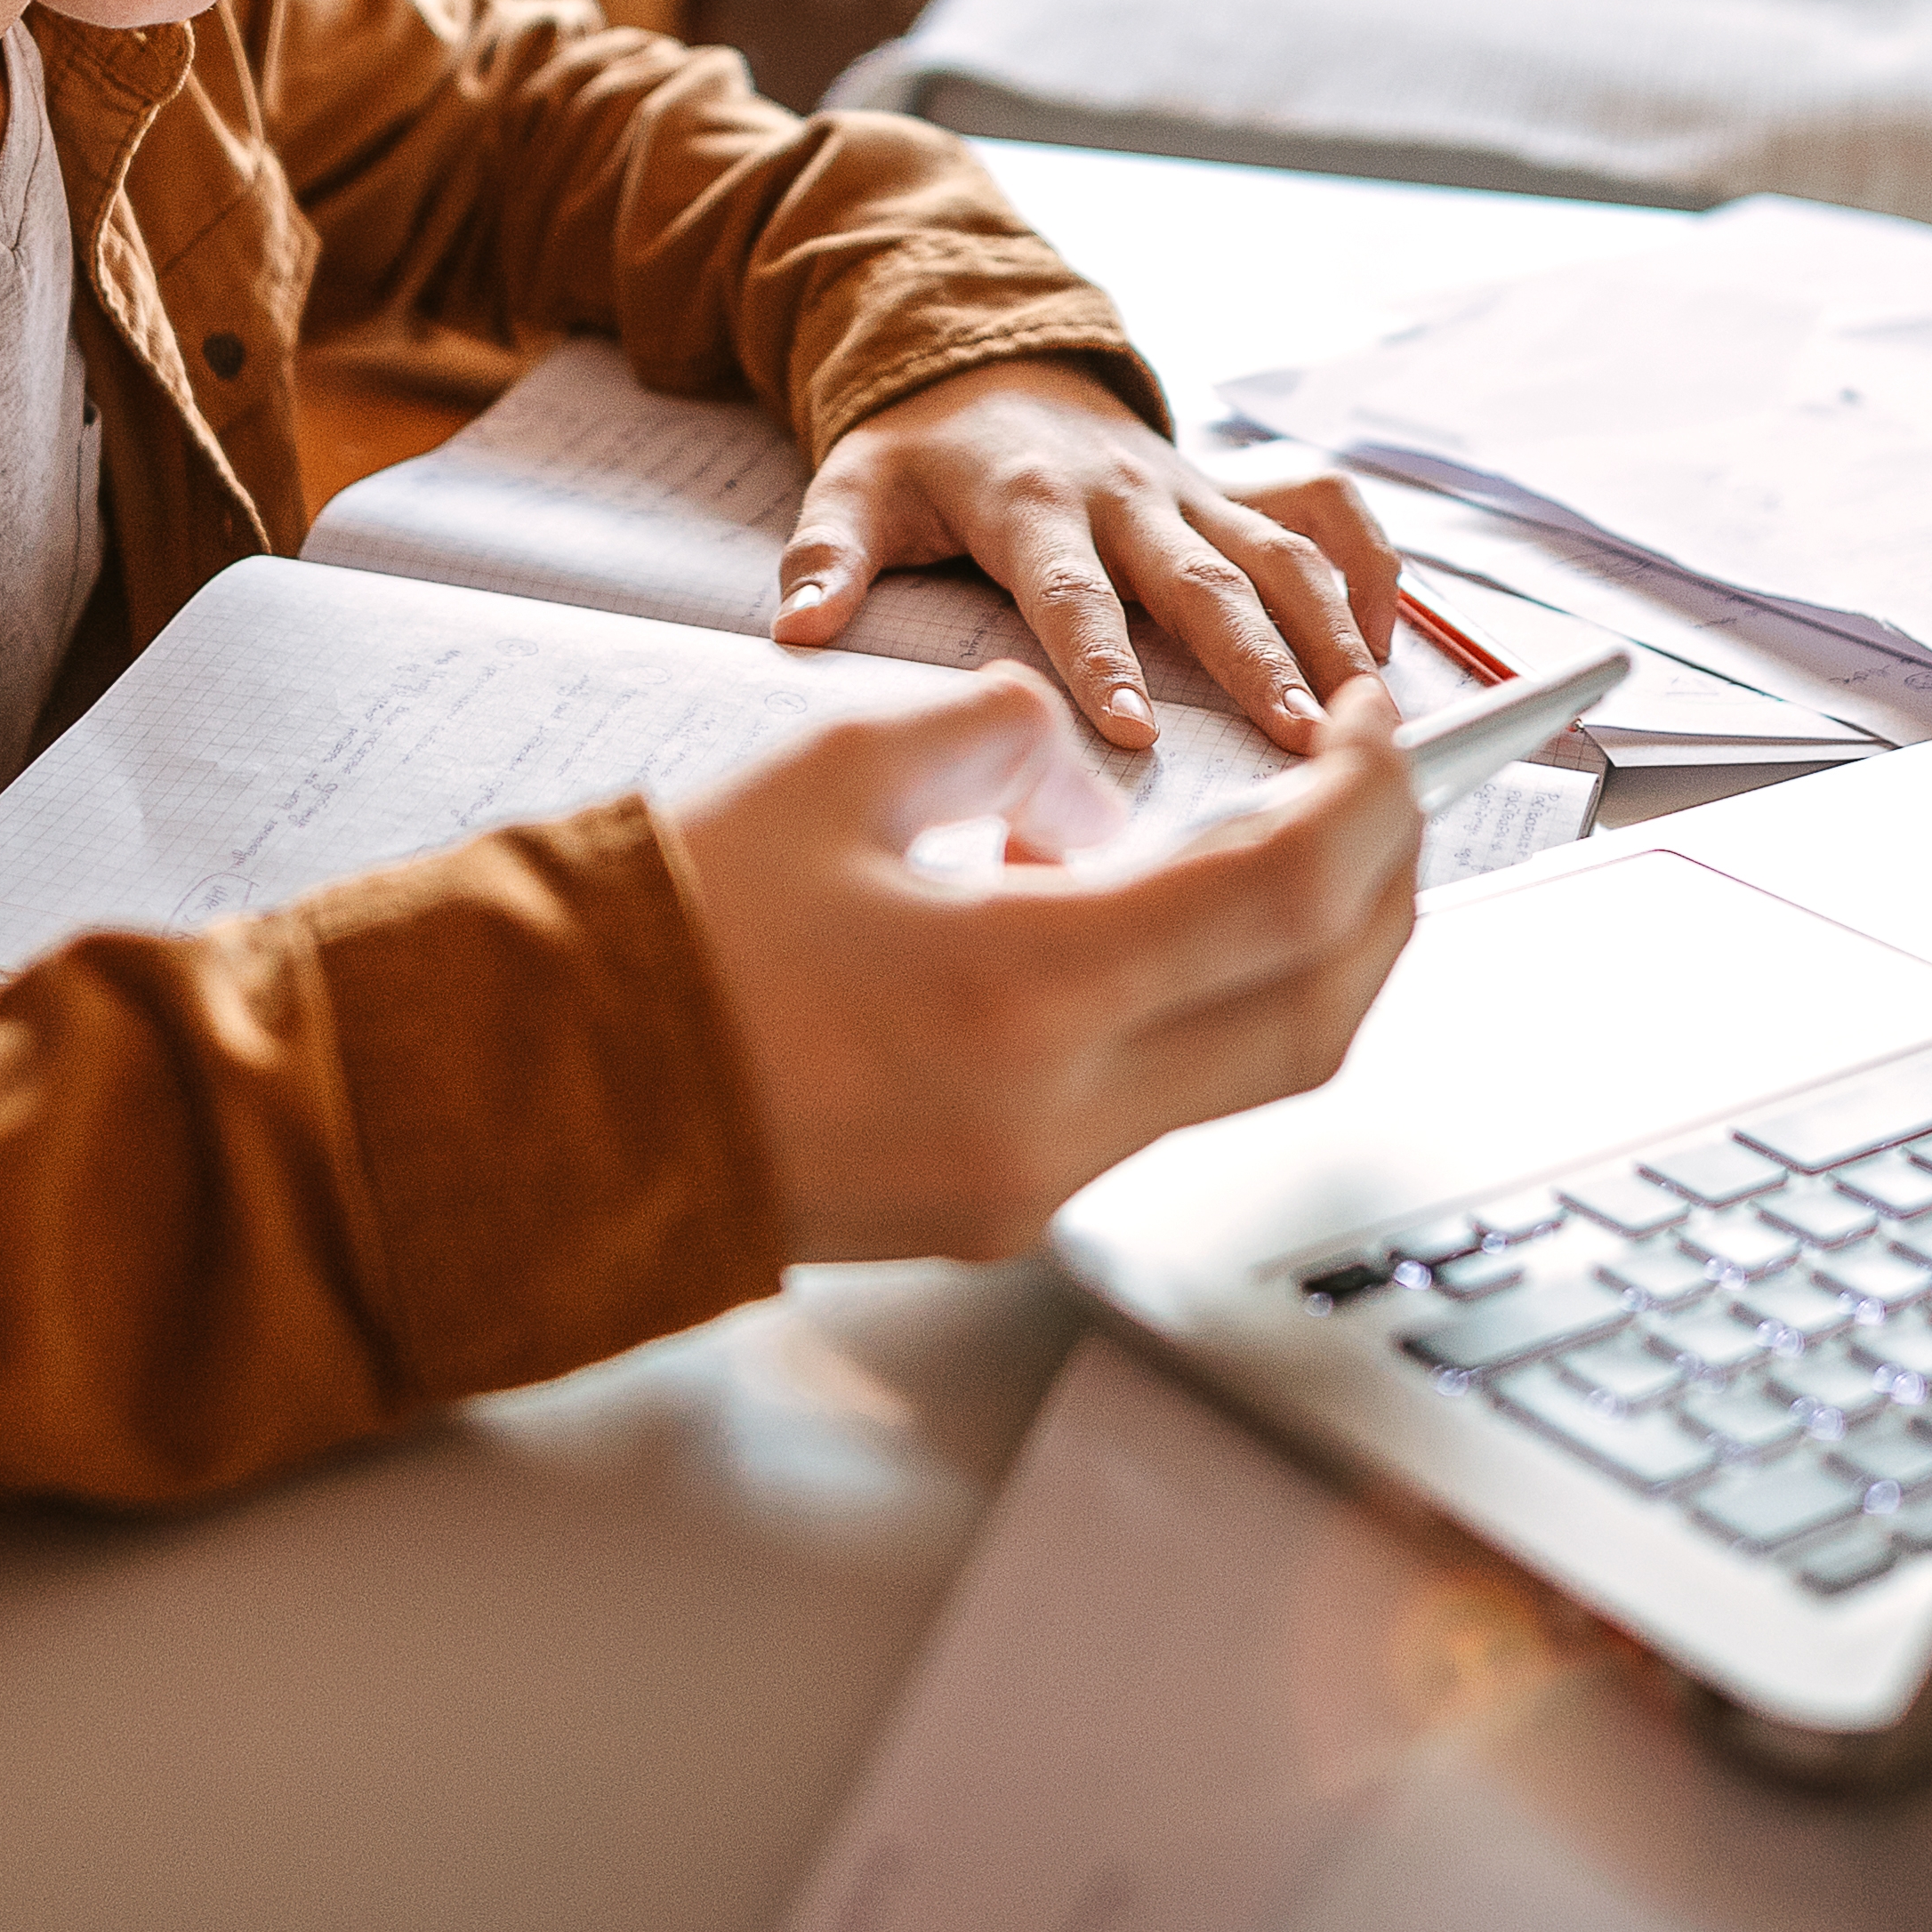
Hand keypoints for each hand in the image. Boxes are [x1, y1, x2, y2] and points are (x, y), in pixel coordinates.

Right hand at [661, 671, 1422, 1260]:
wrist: (545, 1102)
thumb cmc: (666, 934)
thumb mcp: (838, 770)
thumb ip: (1002, 742)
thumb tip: (1091, 787)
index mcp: (1027, 993)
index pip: (1292, 896)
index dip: (1369, 796)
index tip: (1381, 725)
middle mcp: (1057, 1113)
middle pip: (1319, 1005)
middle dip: (1386, 881)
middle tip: (1384, 783)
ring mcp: (1037, 1180)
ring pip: (1256, 1065)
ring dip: (1301, 947)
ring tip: (1278, 835)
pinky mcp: (1004, 1207)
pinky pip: (1159, 1099)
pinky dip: (1195, 1000)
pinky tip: (1133, 916)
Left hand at [774, 361, 1400, 750]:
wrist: (987, 357)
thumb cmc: (922, 449)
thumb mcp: (855, 487)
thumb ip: (827, 555)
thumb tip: (798, 626)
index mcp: (1031, 502)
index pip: (1070, 590)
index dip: (1103, 659)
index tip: (1131, 731)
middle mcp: (1127, 491)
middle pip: (1206, 578)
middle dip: (1259, 659)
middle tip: (1302, 741)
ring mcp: (1191, 489)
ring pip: (1284, 552)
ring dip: (1335, 630)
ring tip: (1369, 718)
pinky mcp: (1232, 490)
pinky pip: (1324, 513)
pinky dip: (1370, 571)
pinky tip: (1393, 649)